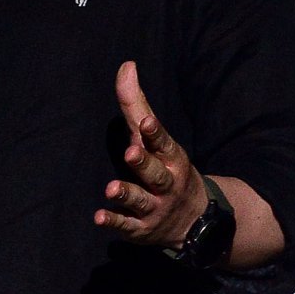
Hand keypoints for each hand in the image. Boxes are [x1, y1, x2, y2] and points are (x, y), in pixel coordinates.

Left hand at [94, 60, 207, 250]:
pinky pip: (127, 226)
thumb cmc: (167, 168)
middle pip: (155, 173)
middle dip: (143, 163)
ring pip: (141, 200)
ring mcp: (154, 207)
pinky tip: (99, 217)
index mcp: (170, 158)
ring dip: (126, 194)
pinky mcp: (141, 228)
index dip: (155, 133)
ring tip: (111, 188)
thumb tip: (126, 65)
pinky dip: (114, 222)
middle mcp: (165, 183)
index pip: (163, 143)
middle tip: (130, 153)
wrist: (195, 221)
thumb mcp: (156, 138)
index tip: (146, 123)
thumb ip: (136, 105)